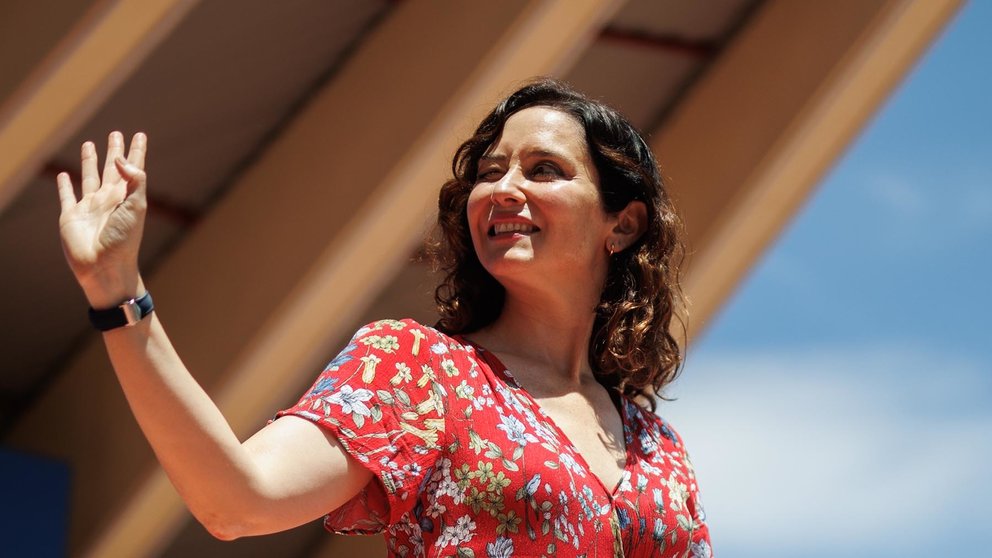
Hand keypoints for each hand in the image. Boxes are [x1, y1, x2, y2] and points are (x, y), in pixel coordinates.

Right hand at [57, 131, 147, 307]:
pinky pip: (67, 196)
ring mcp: (89, 207)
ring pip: (89, 177)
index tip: (139, 135)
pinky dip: (64, 186)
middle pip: (111, 168)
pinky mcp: (71, 216)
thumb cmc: (124, 239)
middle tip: (116, 133)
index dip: (136, 151)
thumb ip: (134, 179)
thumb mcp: (136, 206)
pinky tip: (63, 176)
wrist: (104, 266)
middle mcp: (109, 199)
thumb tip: (119, 157)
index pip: (133, 168)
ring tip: (90, 143)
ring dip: (89, 161)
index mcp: (127, 196)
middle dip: (114, 151)